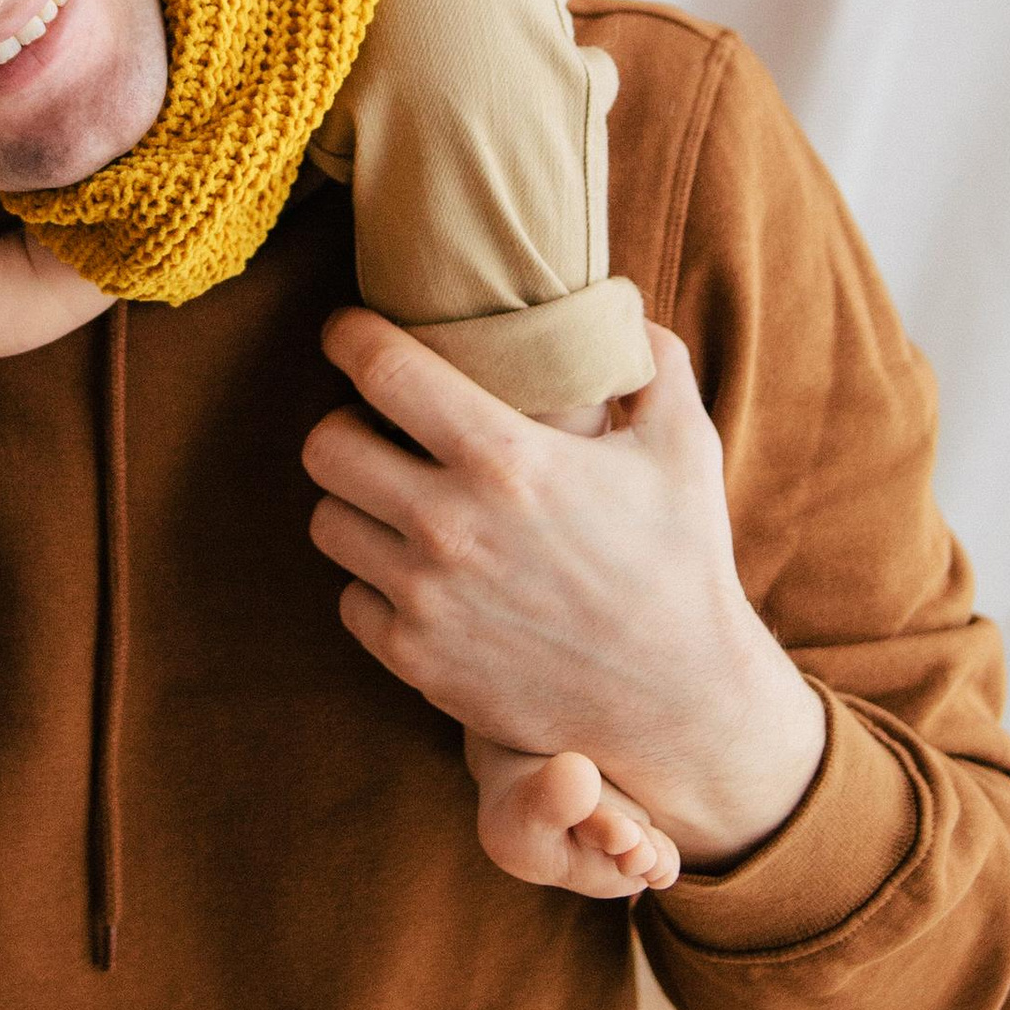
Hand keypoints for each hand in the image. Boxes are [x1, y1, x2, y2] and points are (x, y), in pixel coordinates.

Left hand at [304, 313, 825, 869]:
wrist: (682, 700)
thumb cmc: (682, 564)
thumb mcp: (684, 447)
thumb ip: (652, 362)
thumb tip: (622, 309)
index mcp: (505, 458)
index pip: (381, 369)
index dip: (350, 336)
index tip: (349, 331)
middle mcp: (450, 525)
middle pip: (324, 446)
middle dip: (343, 424)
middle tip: (375, 427)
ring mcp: (427, 598)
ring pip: (327, 522)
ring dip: (354, 504)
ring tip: (393, 500)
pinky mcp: (418, 660)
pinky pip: (350, 600)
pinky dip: (373, 583)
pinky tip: (418, 573)